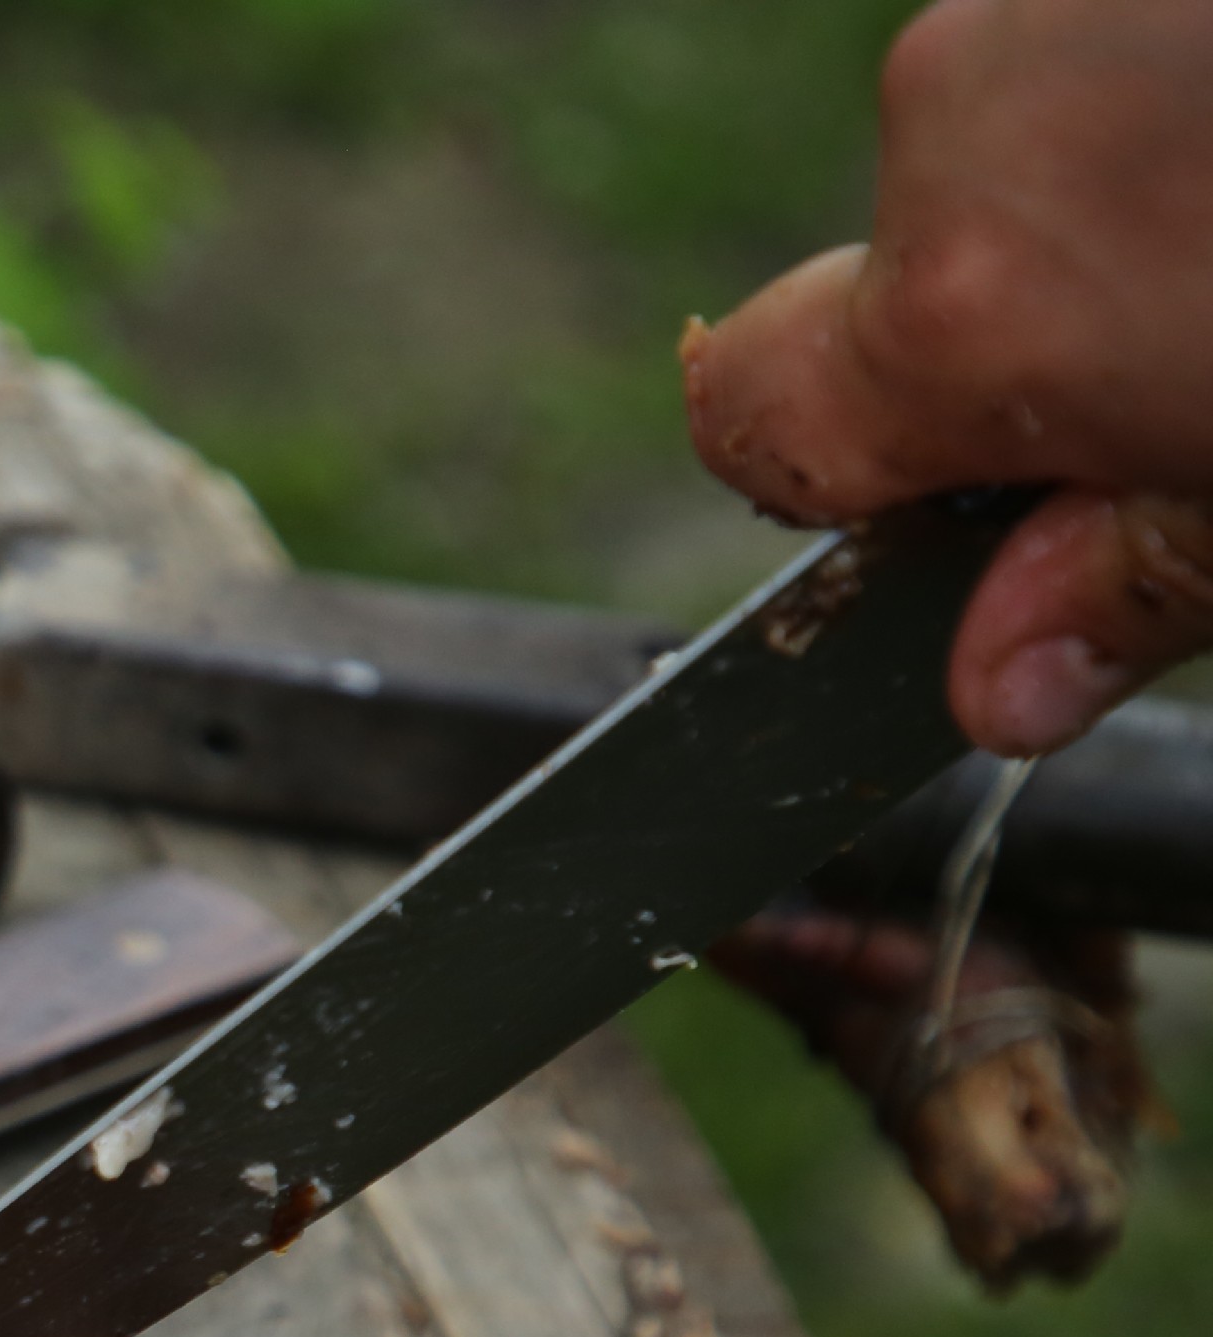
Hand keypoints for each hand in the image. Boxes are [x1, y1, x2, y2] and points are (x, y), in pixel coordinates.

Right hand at [683, 0, 1212, 754]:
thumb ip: (1129, 584)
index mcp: (968, 315)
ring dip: (1133, 173)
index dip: (826, 461)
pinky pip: (1104, 25)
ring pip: (1035, 122)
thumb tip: (1000, 691)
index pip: (747, 406)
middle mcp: (965, 128)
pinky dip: (1177, 76)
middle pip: (924, 255)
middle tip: (1201, 327)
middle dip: (1049, 296)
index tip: (944, 477)